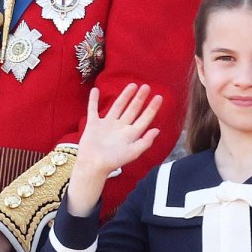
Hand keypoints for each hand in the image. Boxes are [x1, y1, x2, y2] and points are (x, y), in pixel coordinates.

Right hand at [65, 84, 161, 215]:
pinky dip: (93, 100)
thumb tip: (158, 130)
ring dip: (124, 96)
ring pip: (117, 106)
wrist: (93, 165)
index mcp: (130, 134)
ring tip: (132, 85)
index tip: (159, 97)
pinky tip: (95, 90)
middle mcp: (120, 127)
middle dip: (140, 98)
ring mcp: (107, 124)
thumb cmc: (113, 162)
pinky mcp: (93, 124)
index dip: (152, 108)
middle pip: (132, 109)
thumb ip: (145, 142)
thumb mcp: (132, 153)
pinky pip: (93, 109)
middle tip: (146, 86)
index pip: (144, 118)